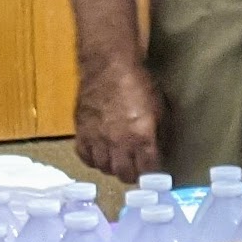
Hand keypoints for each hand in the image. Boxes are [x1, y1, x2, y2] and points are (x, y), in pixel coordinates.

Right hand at [73, 57, 163, 182]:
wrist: (109, 66)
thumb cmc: (139, 83)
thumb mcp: (160, 109)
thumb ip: (158, 134)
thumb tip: (159, 150)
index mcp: (142, 138)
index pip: (148, 171)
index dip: (152, 174)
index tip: (154, 172)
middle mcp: (119, 143)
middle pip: (124, 175)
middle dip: (133, 175)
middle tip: (136, 169)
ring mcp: (97, 138)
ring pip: (104, 168)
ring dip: (112, 167)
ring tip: (118, 162)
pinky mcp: (81, 131)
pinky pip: (84, 156)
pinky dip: (92, 159)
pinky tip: (99, 154)